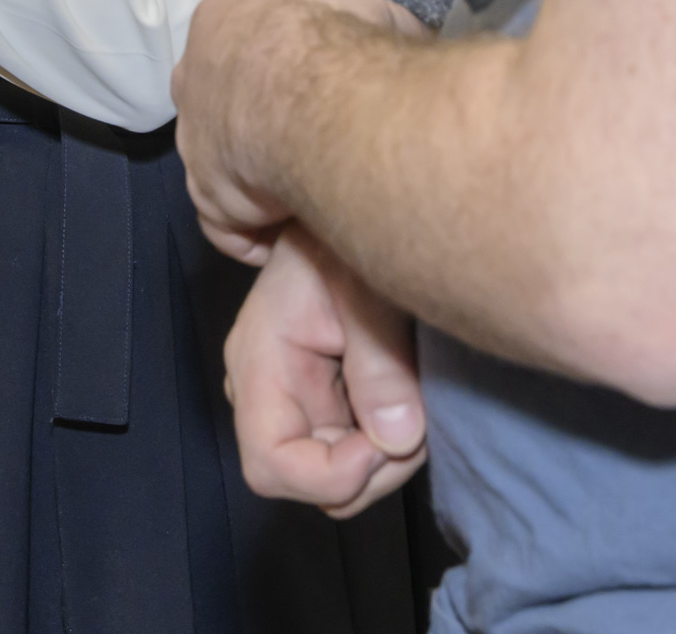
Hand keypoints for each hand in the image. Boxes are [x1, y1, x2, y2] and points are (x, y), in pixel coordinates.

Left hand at [176, 0, 424, 262]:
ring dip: (259, 182)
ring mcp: (193, 137)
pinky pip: (226, 223)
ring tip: (308, 197)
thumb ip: (370, 29)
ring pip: (221, 166)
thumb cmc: (339, 42)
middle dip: (259, 127)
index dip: (277, 78)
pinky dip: (256, 234)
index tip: (315, 100)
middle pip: (221, 107)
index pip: (241, 54)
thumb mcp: (368, 12)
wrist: (310, 95)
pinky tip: (289, 234)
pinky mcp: (206, 193)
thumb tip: (401, 45)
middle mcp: (195, 79)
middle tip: (310, 149)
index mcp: (223, 24)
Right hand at [223, 225, 428, 516]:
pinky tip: (403, 396)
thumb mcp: (367, 291)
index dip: (327, 476)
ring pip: (337, 473)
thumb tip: (398, 439)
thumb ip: (380, 366)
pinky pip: (352, 446)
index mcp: (261, 363)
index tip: (382, 446)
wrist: (351, 195)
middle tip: (415, 424)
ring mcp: (295, 395)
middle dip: (369, 468)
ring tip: (414, 403)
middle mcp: (268, 389)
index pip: (270, 465)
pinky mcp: (324, 394)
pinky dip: (385, 438)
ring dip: (383, 456)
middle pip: (310, 480)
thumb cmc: (343, 234)